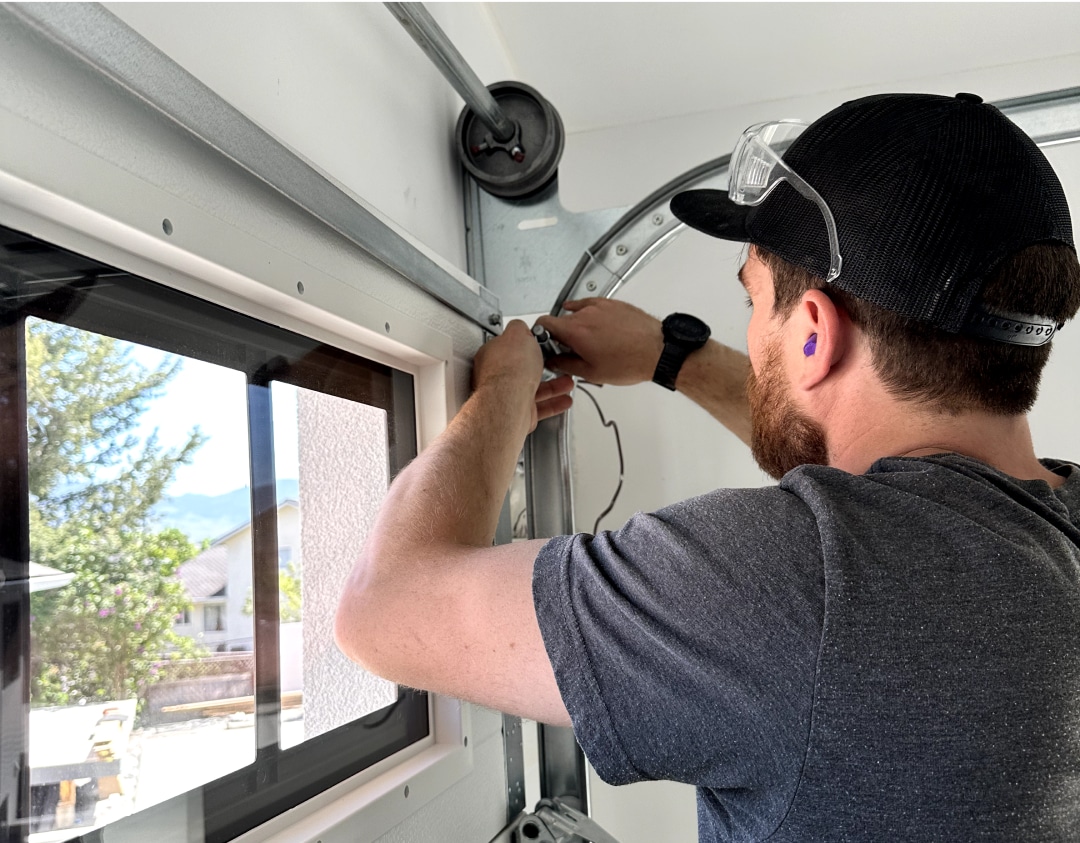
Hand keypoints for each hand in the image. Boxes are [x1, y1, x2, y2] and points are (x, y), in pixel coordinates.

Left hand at [472, 321, 573, 432]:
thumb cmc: (510, 369)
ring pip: (533, 388)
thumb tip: (521, 327)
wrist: (510, 401)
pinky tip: (564, 399)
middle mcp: (497, 376)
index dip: (526, 345)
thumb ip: (520, 328)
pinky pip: (539, 407)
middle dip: (544, 367)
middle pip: (522, 369)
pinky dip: (554, 403)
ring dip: (554, 385)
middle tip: (557, 364)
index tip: (540, 345)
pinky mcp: (519, 412)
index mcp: (492, 355)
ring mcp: (507, 395)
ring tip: (568, 381)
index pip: (508, 346)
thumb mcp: (518, 333)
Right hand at [535, 298, 663, 385]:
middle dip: (560, 334)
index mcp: (575, 331)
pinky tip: (591, 323)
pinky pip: (591, 305)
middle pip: (560, 320)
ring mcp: (599, 306)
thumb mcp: (591, 372)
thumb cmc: (629, 362)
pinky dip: (587, 313)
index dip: (539, 333)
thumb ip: (566, 364)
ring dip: (576, 325)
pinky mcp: (612, 303)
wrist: (657, 351)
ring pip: (577, 313)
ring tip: (588, 341)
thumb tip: (553, 361)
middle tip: (568, 350)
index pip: (544, 322)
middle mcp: (584, 314)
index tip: (543, 342)